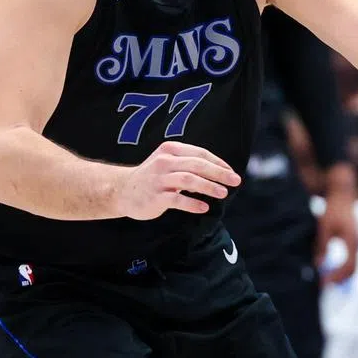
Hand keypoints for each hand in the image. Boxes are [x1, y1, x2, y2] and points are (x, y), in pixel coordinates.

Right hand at [115, 141, 240, 219]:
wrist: (122, 190)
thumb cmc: (152, 177)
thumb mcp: (168, 162)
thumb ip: (189, 163)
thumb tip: (219, 172)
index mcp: (170, 150)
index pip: (200, 153)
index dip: (218, 162)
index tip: (231, 172)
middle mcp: (164, 162)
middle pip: (197, 165)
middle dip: (219, 173)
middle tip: (235, 181)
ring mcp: (159, 179)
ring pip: (189, 180)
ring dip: (208, 186)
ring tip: (223, 193)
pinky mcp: (155, 196)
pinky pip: (177, 200)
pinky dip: (192, 204)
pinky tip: (204, 207)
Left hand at [315, 162, 357, 283]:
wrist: (343, 196)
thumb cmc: (333, 209)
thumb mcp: (325, 226)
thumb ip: (322, 245)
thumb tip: (318, 264)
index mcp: (352, 241)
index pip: (349, 266)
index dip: (338, 276)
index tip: (325, 282)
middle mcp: (356, 243)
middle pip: (353, 269)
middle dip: (339, 279)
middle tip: (324, 284)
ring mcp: (355, 243)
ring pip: (352, 265)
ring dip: (340, 274)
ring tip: (325, 279)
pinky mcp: (352, 241)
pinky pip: (349, 259)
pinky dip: (341, 267)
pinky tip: (331, 270)